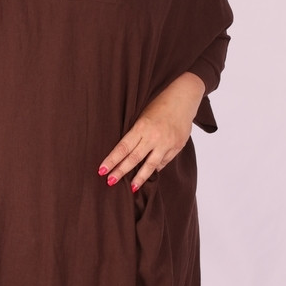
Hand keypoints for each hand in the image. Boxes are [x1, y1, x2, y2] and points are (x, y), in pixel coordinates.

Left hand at [98, 72, 204, 191]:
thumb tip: (125, 153)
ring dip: (140, 178)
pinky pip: (164, 161)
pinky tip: (149, 173)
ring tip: (132, 188)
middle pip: (134, 158)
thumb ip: (136, 134)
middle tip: (110, 182)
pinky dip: (156, 167)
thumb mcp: (142, 114)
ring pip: (151, 165)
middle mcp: (154, 137)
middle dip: (121, 171)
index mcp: (142, 126)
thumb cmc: (159, 104)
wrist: (184, 97)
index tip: (102, 170)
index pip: (123, 147)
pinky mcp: (177, 146)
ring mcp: (167, 143)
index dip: (112, 160)